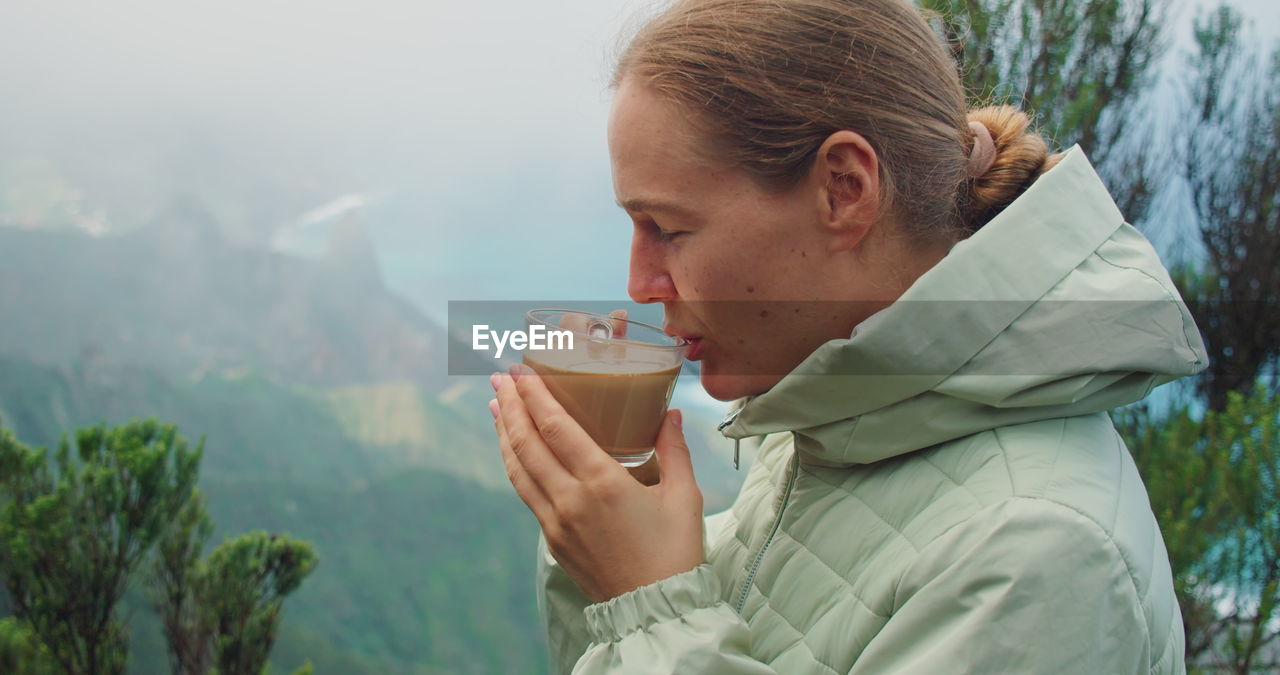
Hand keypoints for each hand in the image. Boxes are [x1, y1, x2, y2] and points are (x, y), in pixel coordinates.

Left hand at [488, 365, 704, 602]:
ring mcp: (556, 521)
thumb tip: (670, 414)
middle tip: (498, 378)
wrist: (655, 609)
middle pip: (527, 442)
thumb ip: (674, 450)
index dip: (533, 395)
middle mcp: (571, 499)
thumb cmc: (675, 553)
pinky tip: (514, 449)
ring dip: (504, 433)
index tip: (519, 370)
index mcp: (603, 483)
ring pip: (518, 468)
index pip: (555, 428)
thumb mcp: (684, 497)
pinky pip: (525, 492)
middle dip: (509, 406)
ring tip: (495, 407)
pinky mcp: (552, 539)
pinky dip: (514, 463)